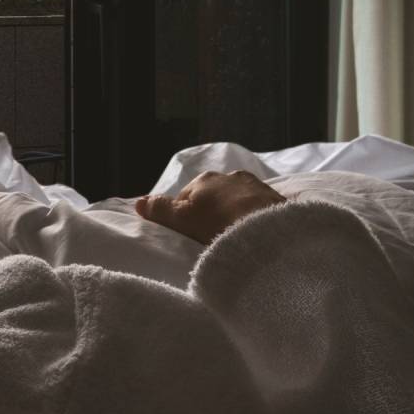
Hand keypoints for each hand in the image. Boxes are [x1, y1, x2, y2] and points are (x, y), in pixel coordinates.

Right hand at [135, 170, 285, 244]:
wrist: (269, 232)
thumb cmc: (219, 225)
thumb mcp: (182, 219)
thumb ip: (161, 209)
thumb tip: (138, 201)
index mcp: (204, 179)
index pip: (186, 198)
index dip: (185, 217)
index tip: (191, 236)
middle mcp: (229, 176)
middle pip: (212, 196)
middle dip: (211, 212)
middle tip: (212, 238)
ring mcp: (254, 185)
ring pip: (236, 200)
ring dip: (233, 213)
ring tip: (235, 237)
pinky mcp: (275, 198)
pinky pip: (257, 207)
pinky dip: (253, 217)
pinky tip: (254, 233)